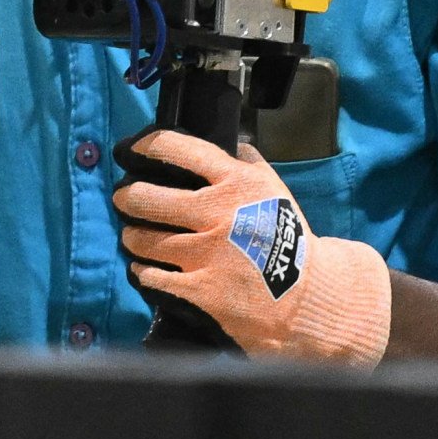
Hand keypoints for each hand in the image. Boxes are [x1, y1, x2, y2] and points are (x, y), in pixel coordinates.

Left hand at [112, 130, 388, 364]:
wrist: (311, 299)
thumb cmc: (287, 240)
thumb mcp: (274, 191)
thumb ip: (247, 163)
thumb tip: (227, 139)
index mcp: (238, 183)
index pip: (177, 148)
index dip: (146, 145)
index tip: (131, 150)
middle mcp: (220, 215)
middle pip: (145, 197)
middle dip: (127, 198)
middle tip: (126, 200)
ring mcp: (208, 255)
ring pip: (141, 239)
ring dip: (133, 237)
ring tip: (136, 237)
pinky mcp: (201, 292)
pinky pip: (150, 276)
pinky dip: (143, 272)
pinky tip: (147, 269)